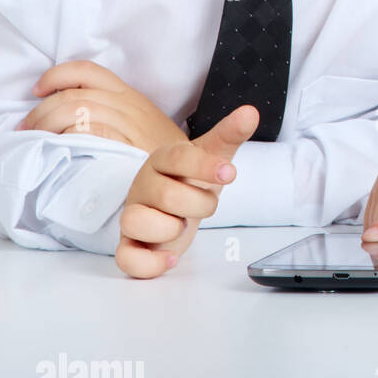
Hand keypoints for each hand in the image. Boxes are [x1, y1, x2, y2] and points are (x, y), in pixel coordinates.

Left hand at [16, 61, 186, 153]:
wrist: (196, 177)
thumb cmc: (166, 158)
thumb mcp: (144, 128)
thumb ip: (116, 117)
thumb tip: (69, 117)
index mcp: (130, 97)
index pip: (88, 71)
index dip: (58, 75)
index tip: (38, 89)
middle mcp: (127, 106)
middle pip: (73, 94)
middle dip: (41, 111)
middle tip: (26, 129)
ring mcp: (126, 125)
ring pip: (75, 110)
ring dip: (46, 125)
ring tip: (33, 142)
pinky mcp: (123, 146)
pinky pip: (86, 132)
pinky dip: (65, 138)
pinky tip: (56, 150)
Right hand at [115, 104, 257, 278]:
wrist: (175, 204)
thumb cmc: (192, 178)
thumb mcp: (213, 155)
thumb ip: (229, 134)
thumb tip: (251, 113)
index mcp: (162, 160)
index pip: (179, 157)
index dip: (206, 166)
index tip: (230, 173)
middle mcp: (142, 186)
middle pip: (167, 195)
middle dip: (198, 204)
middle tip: (205, 203)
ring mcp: (132, 215)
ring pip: (135, 222)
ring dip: (169, 229)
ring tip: (182, 225)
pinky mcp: (130, 245)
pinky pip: (126, 259)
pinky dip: (150, 264)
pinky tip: (171, 258)